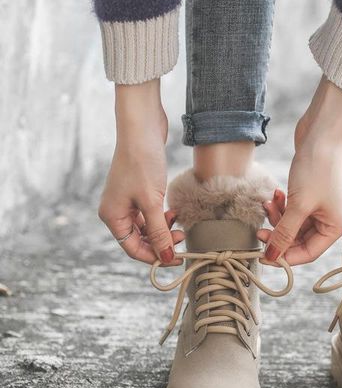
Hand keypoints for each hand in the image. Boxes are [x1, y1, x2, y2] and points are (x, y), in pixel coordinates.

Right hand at [98, 80, 183, 264]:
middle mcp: (116, 210)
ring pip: (147, 227)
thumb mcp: (152, 201)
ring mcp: (126, 201)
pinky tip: (174, 213)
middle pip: (140, 239)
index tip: (177, 259)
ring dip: (164, 230)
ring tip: (180, 225)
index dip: (154, 257)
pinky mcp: (138, 191)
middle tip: (182, 240)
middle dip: (161, 243)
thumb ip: (158, 232)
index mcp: (112, 216)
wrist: (143, 128)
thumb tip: (165, 257)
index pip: (132, 248)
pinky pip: (150, 214)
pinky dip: (162, 217)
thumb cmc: (142, 163)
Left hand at [257, 77, 341, 264]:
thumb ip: (284, 234)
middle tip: (260, 231)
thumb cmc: (316, 168)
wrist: (321, 133)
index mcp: (336, 227)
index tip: (264, 256)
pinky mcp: (311, 194)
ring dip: (277, 217)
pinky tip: (275, 194)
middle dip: (279, 234)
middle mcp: (332, 219)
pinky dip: (281, 205)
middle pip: (299, 240)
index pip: (308, 253)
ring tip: (267, 204)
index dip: (285, 256)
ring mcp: (322, 206)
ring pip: (293, 225)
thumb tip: (272, 258)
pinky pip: (293, 210)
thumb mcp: (298, 206)